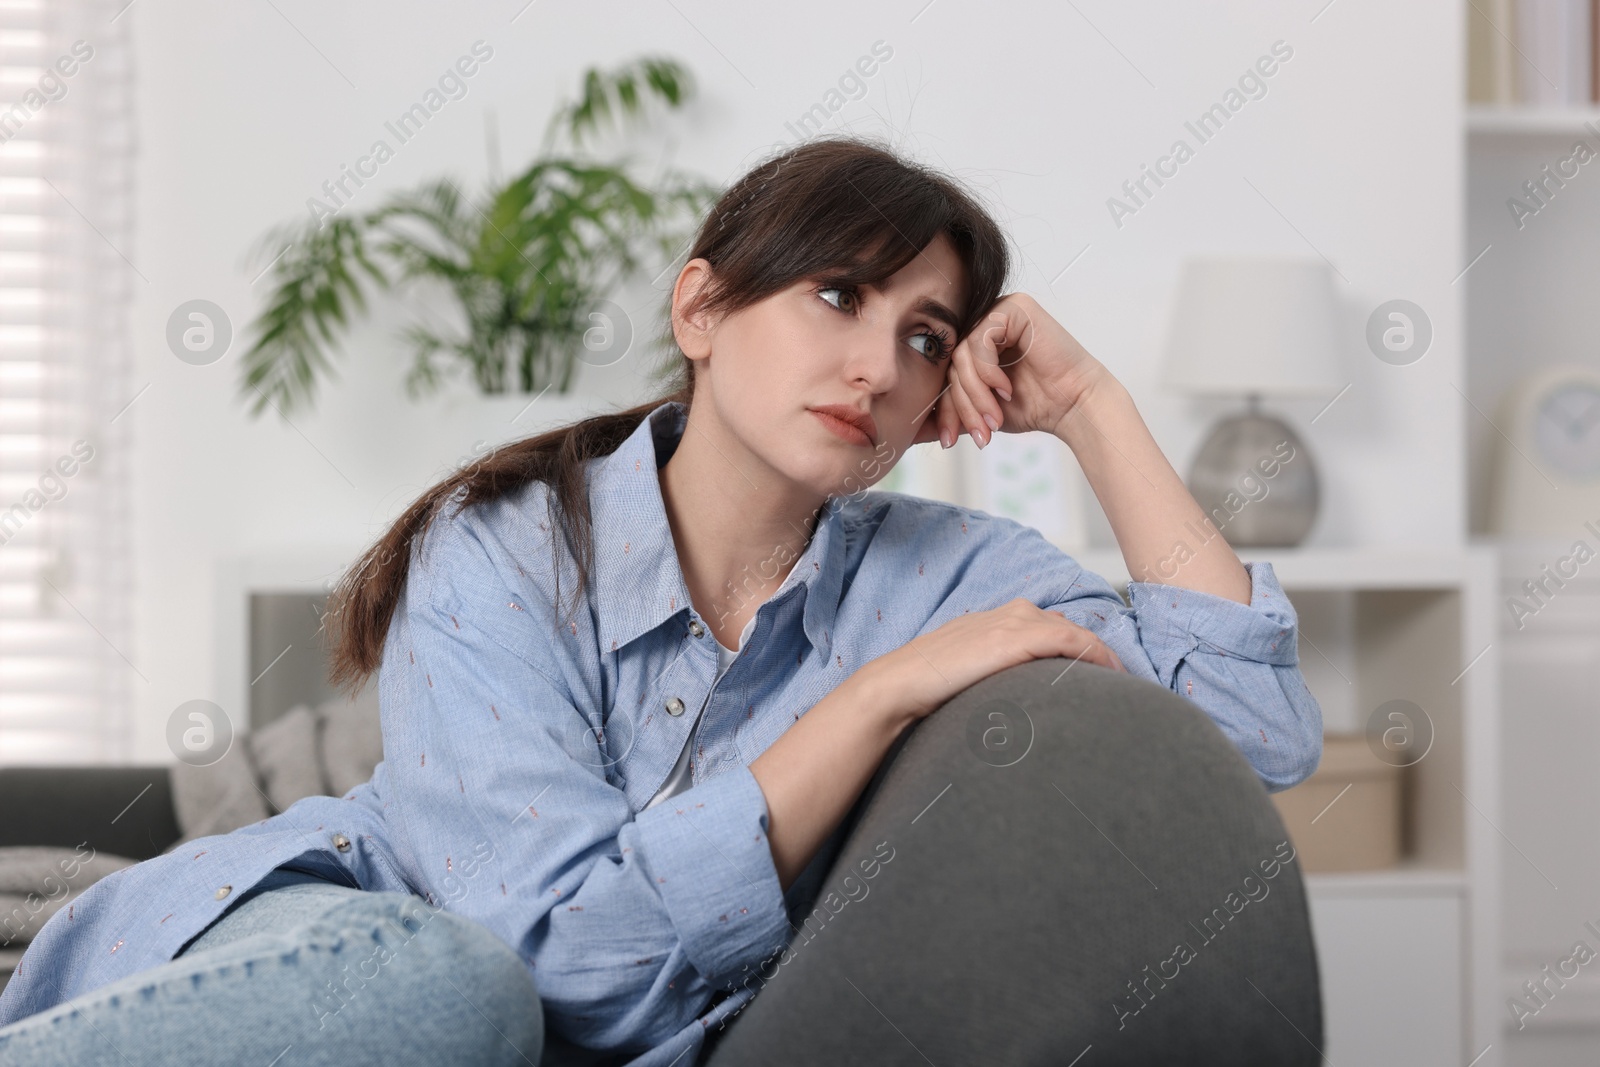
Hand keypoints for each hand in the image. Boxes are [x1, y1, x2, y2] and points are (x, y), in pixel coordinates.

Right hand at [858, 597, 1126, 724]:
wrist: (900, 684)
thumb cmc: (926, 688)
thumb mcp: (965, 675)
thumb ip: (991, 676)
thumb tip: (1011, 702)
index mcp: (995, 620)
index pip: (1048, 627)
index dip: (1075, 648)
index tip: (1095, 674)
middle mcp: (1009, 613)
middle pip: (1065, 627)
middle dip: (1090, 651)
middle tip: (1113, 681)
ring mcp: (1013, 622)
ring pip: (1073, 632)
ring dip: (1097, 654)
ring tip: (1117, 681)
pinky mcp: (1016, 638)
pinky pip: (1070, 641)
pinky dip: (1094, 653)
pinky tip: (1110, 673)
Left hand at [911, 293, 1112, 449]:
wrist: (1074, 406)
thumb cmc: (1034, 406)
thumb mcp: (980, 411)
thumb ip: (950, 412)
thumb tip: (909, 434)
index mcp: (975, 341)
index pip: (944, 372)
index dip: (944, 409)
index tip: (949, 441)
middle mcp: (985, 321)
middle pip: (950, 364)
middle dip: (961, 406)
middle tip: (978, 434)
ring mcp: (999, 310)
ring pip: (961, 355)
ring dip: (975, 395)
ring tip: (993, 419)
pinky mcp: (1013, 308)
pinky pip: (980, 339)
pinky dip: (988, 371)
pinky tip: (1006, 390)